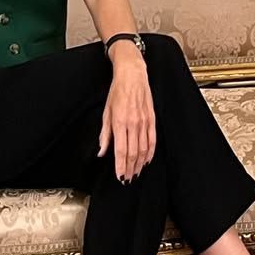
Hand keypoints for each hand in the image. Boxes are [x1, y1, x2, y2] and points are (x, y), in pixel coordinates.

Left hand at [98, 51, 155, 181]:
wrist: (133, 75)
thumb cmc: (117, 92)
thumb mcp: (106, 112)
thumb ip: (105, 134)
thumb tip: (101, 152)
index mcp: (119, 121)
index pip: (121, 150)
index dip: (121, 166)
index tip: (120, 177)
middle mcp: (133, 123)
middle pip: (133, 152)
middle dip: (130, 168)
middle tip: (128, 179)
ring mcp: (144, 121)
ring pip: (144, 148)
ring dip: (140, 163)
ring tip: (136, 173)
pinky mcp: (152, 118)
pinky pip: (153, 139)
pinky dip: (150, 152)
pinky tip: (147, 160)